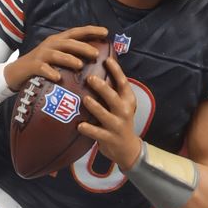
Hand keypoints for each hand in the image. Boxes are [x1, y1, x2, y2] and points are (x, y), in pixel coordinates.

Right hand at [3, 25, 107, 90]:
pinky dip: (50, 72)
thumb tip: (92, 58)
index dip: (91, 30)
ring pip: (57, 55)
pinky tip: (58, 78)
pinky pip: (42, 69)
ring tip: (80, 65)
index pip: (76, 32)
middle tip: (95, 54)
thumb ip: (70, 55)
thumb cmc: (40, 66)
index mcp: (58, 41)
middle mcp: (50, 45)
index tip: (106, 32)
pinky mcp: (32, 66)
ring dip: (69, 59)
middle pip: (69, 43)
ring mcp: (41, 55)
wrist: (15, 73)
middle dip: (83, 47)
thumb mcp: (56, 57)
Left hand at [77, 55, 141, 170]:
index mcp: (128, 100)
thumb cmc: (119, 121)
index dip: (116, 70)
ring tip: (85, 99)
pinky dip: (88, 129)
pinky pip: (97, 133)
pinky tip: (79, 125)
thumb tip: (100, 67)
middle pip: (113, 97)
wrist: (127, 148)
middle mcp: (124, 111)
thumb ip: (113, 90)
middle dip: (102, 87)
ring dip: (94, 107)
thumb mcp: (122, 105)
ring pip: (105, 115)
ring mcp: (116, 125)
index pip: (123, 83)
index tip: (106, 59)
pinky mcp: (109, 138)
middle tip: (90, 78)